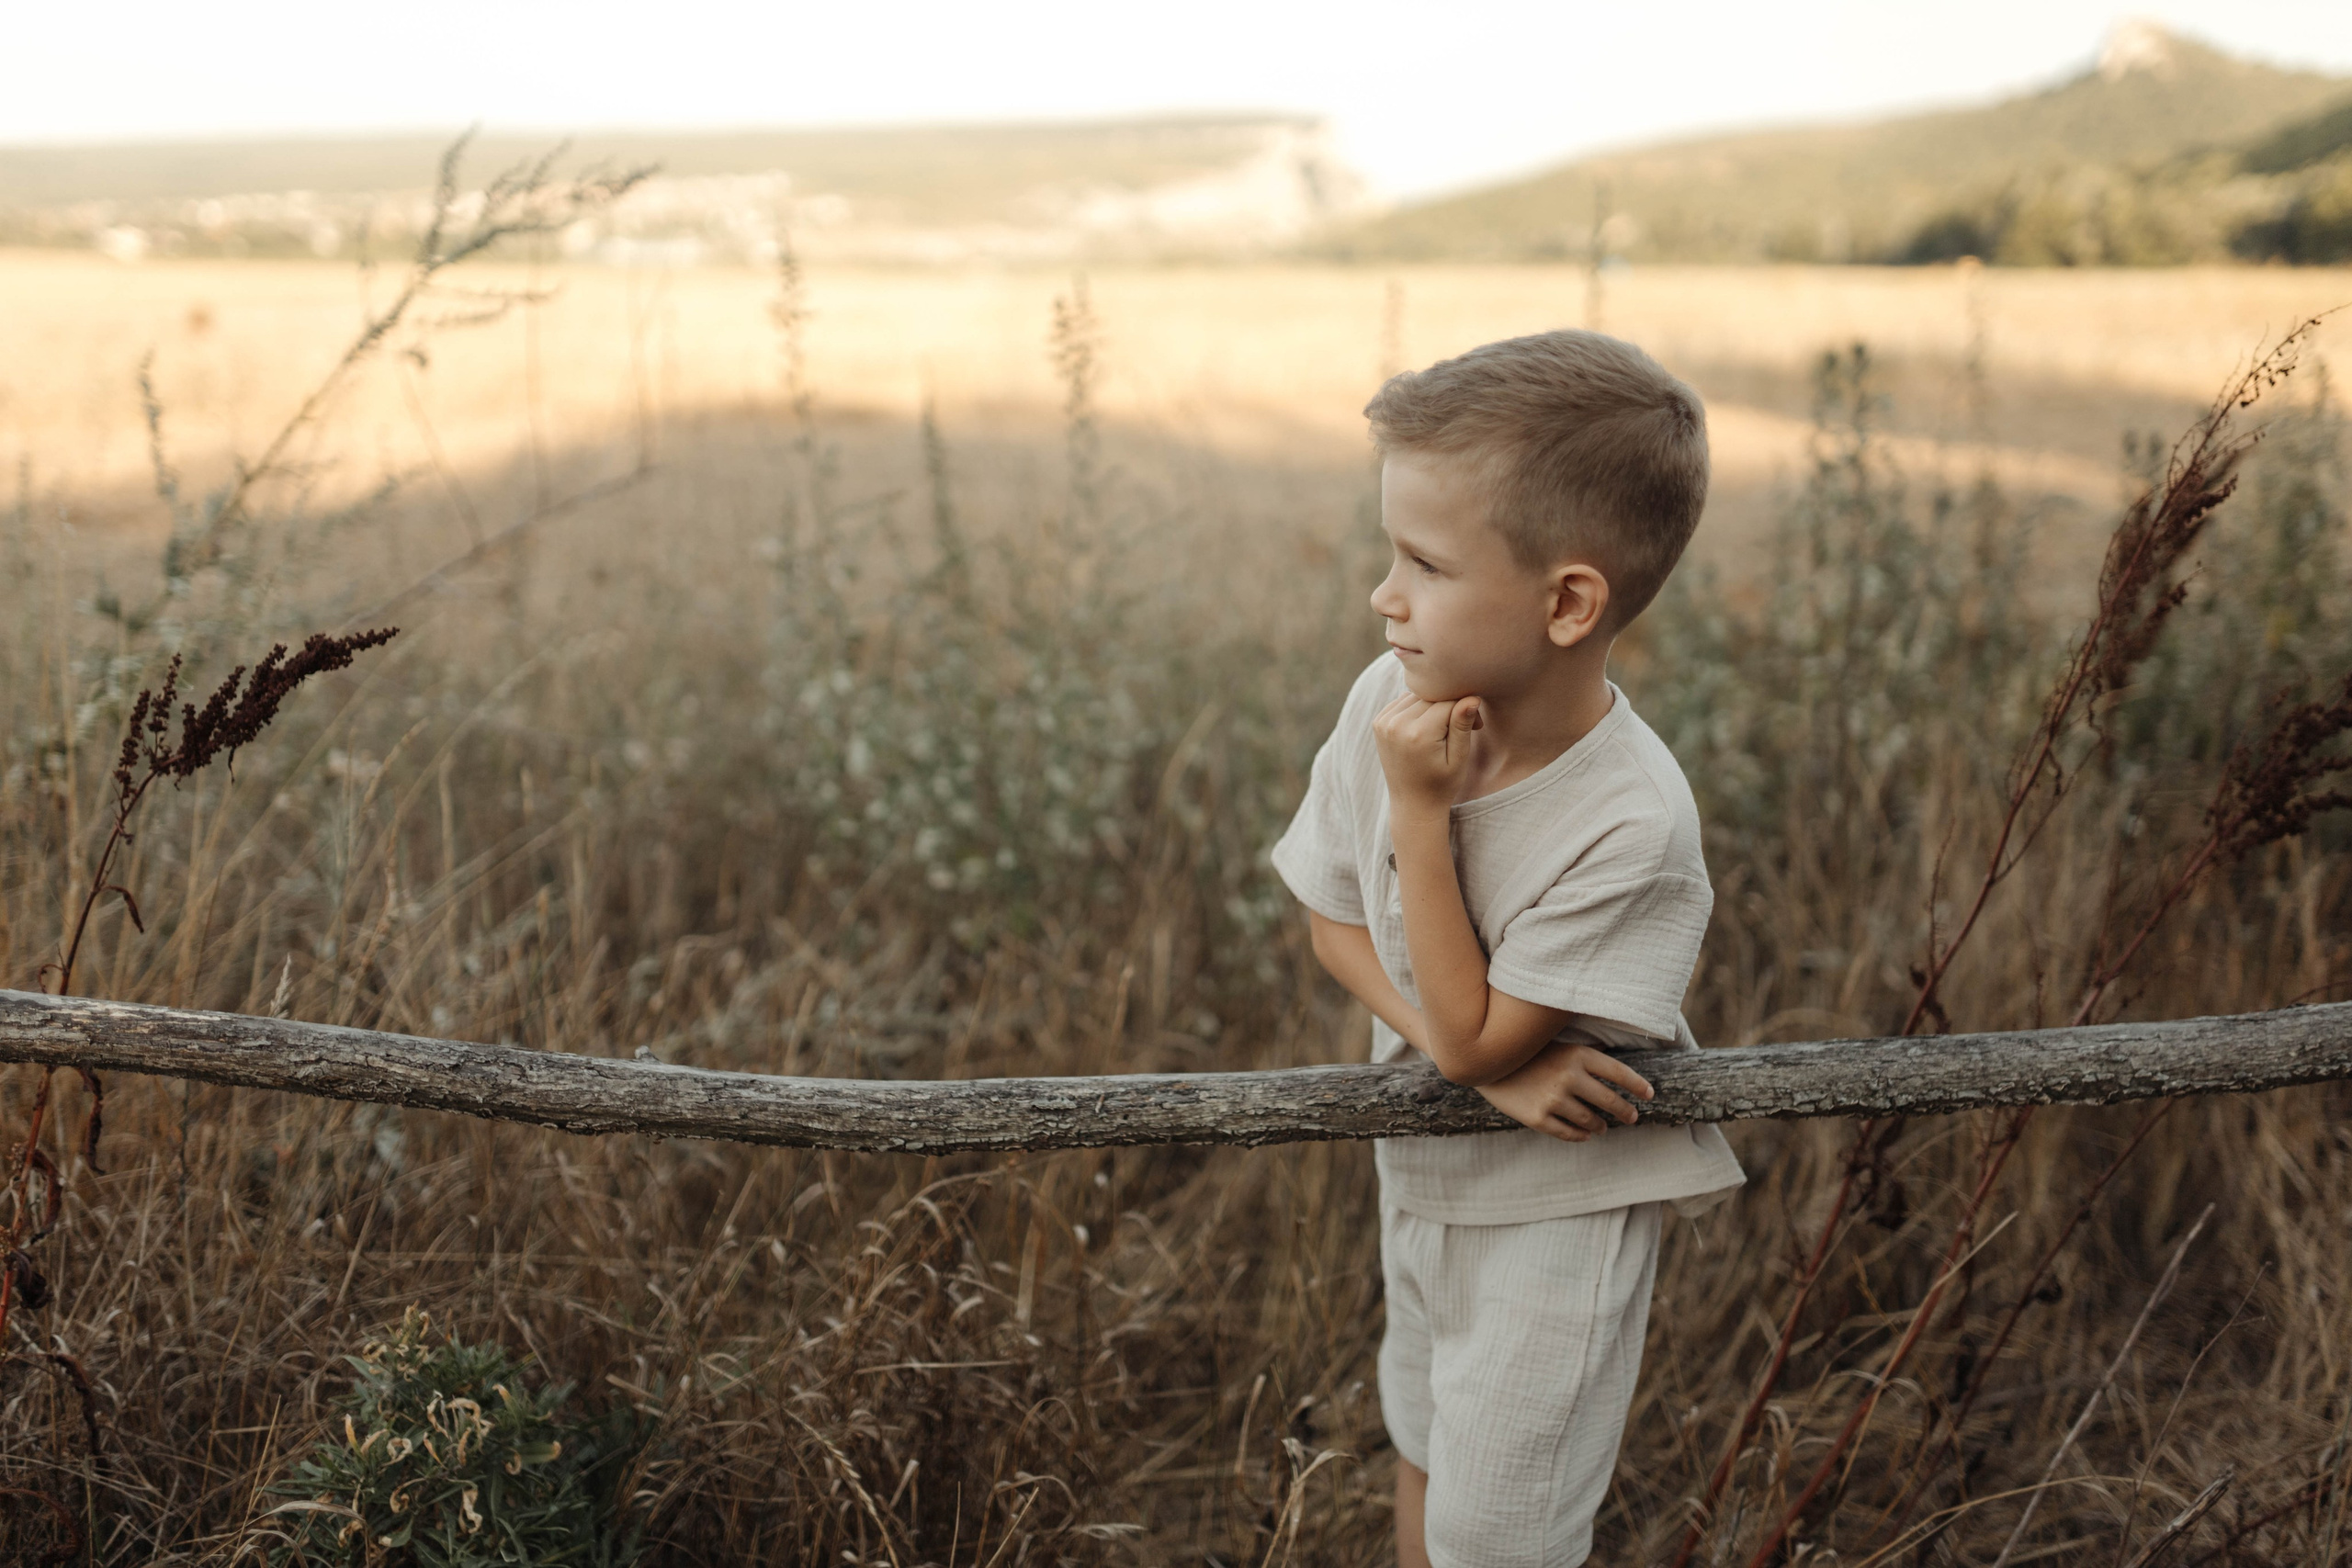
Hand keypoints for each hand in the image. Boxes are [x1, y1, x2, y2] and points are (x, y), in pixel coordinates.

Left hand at [1371, 690, 1482, 814]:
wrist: (1412, 804)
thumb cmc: (1441, 785)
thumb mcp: (1458, 758)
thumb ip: (1462, 726)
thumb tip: (1472, 698)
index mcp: (1418, 734)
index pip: (1449, 701)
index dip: (1466, 710)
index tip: (1476, 726)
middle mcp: (1397, 724)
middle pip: (1432, 696)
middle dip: (1450, 706)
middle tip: (1461, 729)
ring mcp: (1384, 723)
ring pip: (1418, 695)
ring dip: (1432, 705)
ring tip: (1441, 730)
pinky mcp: (1379, 722)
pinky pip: (1403, 701)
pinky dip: (1416, 708)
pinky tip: (1424, 728)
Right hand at [1474, 1040, 1653, 1143]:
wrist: (1484, 1062)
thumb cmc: (1525, 1053)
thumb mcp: (1557, 1045)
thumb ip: (1584, 1056)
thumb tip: (1612, 1066)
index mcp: (1577, 1055)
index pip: (1619, 1073)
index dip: (1638, 1086)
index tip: (1649, 1095)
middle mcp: (1569, 1077)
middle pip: (1610, 1101)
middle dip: (1625, 1112)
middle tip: (1632, 1117)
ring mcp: (1553, 1099)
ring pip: (1591, 1121)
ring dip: (1601, 1125)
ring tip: (1603, 1127)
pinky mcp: (1538, 1118)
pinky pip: (1569, 1134)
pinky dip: (1581, 1136)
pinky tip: (1586, 1134)